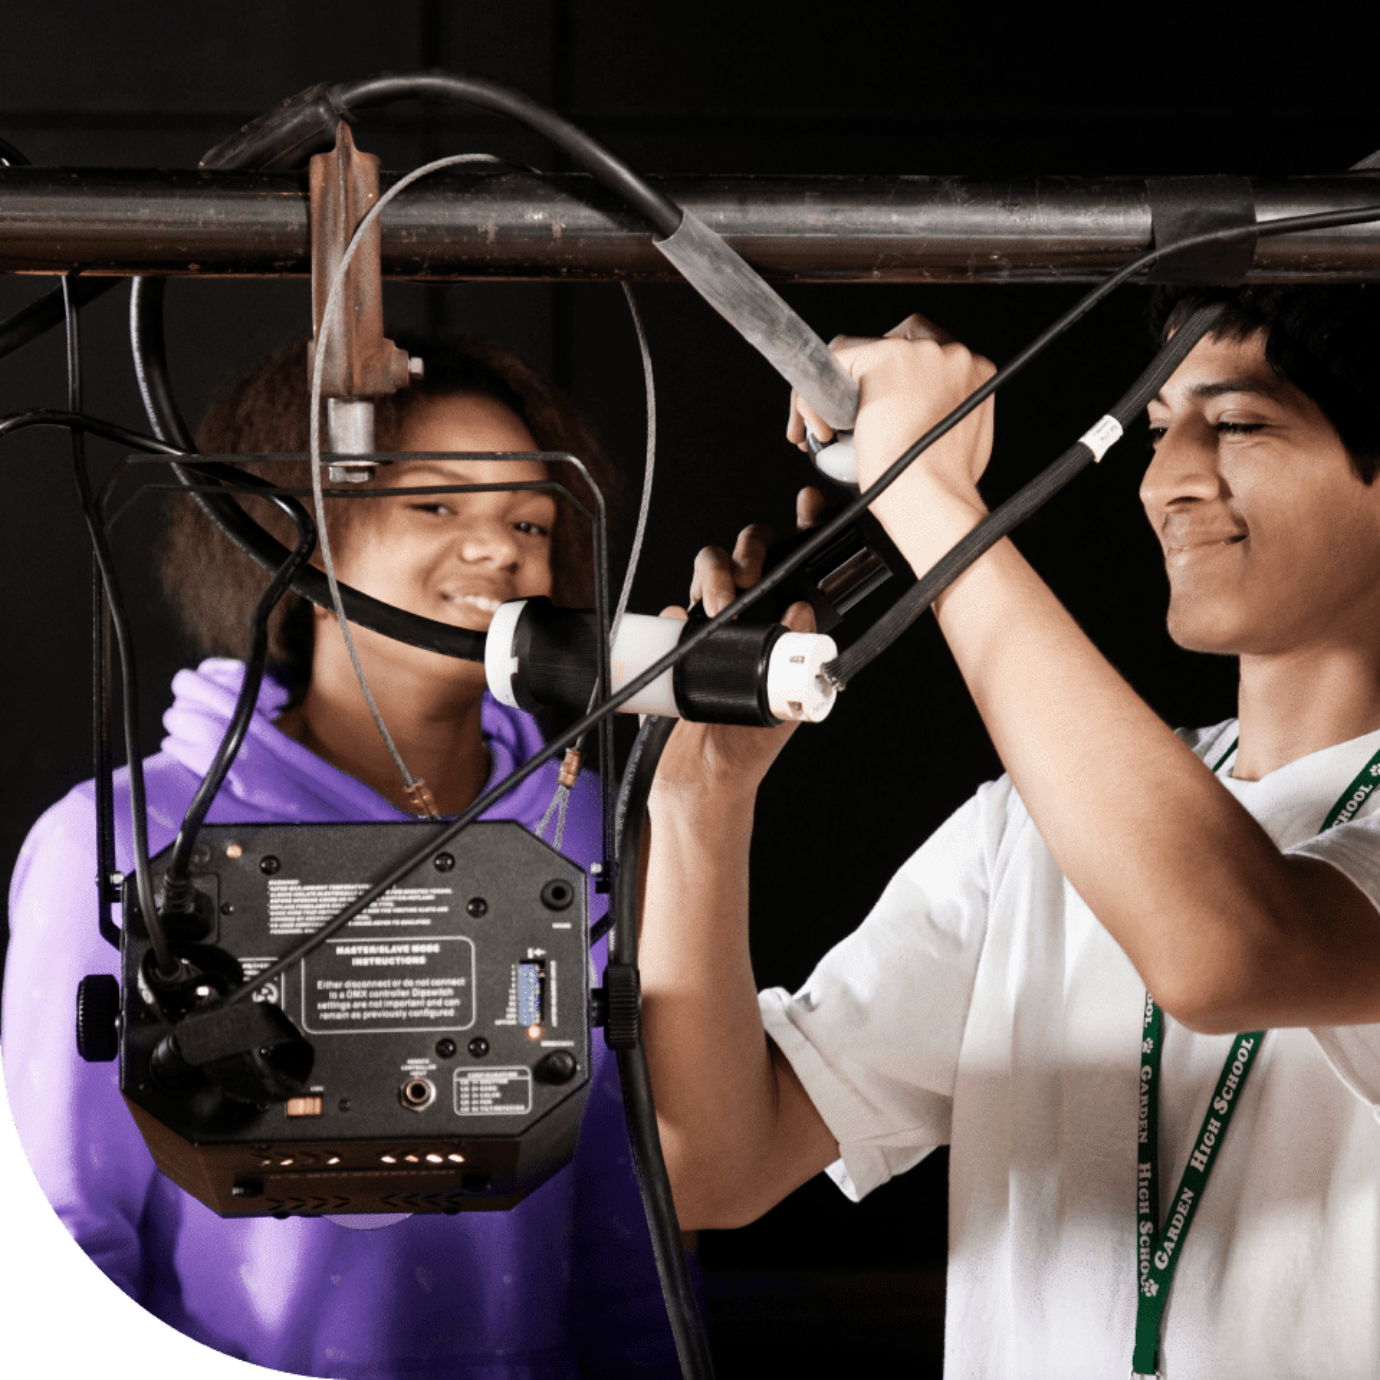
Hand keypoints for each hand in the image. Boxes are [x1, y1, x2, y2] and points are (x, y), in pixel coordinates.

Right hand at [651, 488, 823, 803]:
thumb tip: (803, 610)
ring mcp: (712, 626)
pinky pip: (675, 606)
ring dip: (715, 572)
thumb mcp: (786, 705)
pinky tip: (687, 619)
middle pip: (749, 555)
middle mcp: (750, 619)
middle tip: (750, 575)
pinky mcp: (677, 640)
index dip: (805, 529)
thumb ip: (798, 658)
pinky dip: (679, 606)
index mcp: (784, 627)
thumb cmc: (748, 747)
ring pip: (712, 569)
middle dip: (750, 549)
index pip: (797, 568)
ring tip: (720, 601)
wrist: (702, 779)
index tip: (808, 506)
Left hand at [786, 314, 996, 564]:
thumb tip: (921, 419)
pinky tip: (817, 426)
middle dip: (860, 389)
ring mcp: (916, 352)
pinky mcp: (882, 359)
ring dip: (835, 393)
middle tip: (843, 425)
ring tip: (826, 430)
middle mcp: (948, 354)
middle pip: (886, 353)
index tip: (876, 415)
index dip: (890, 389)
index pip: (918, 363)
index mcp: (971, 372)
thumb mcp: (960, 445)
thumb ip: (944, 420)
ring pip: (856, 357)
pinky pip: (831, 364)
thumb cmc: (942, 485)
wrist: (933, 498)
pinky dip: (814, 396)